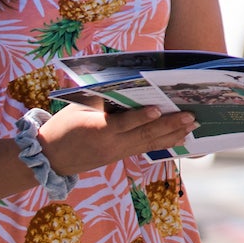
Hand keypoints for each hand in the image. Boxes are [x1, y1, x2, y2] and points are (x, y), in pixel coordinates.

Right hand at [33, 101, 196, 176]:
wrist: (51, 158)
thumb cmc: (64, 126)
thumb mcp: (79, 109)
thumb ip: (102, 100)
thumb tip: (128, 84)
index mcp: (97, 130)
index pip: (122, 124)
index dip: (141, 117)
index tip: (159, 108)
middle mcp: (111, 145)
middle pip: (144, 135)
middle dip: (169, 125)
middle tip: (191, 116)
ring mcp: (117, 153)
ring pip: (149, 143)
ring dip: (173, 134)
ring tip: (192, 126)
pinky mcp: (120, 156)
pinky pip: (145, 148)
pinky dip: (164, 142)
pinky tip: (180, 137)